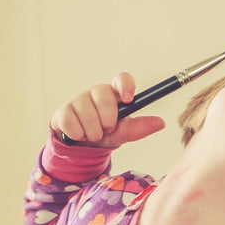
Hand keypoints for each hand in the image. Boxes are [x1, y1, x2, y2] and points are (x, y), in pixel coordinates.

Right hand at [50, 72, 164, 146]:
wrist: (82, 145)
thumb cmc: (106, 132)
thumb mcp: (125, 132)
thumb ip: (141, 127)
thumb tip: (161, 123)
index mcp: (116, 93)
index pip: (122, 79)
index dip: (125, 86)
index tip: (128, 99)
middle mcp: (97, 91)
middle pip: (105, 99)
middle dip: (108, 121)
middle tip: (107, 128)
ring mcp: (78, 99)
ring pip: (88, 117)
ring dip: (93, 132)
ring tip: (93, 133)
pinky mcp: (63, 110)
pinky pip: (72, 124)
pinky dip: (78, 135)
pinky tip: (78, 134)